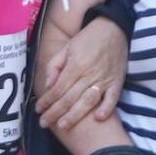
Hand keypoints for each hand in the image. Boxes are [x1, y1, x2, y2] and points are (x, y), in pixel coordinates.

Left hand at [37, 17, 124, 132]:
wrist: (114, 28)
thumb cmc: (87, 39)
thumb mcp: (66, 47)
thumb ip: (54, 66)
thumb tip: (48, 86)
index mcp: (75, 65)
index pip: (58, 88)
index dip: (47, 101)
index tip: (38, 110)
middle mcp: (89, 74)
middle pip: (70, 98)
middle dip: (55, 112)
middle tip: (44, 123)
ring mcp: (104, 79)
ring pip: (88, 101)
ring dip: (75, 115)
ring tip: (63, 126)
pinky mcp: (117, 82)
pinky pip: (113, 98)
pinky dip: (106, 109)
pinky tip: (98, 119)